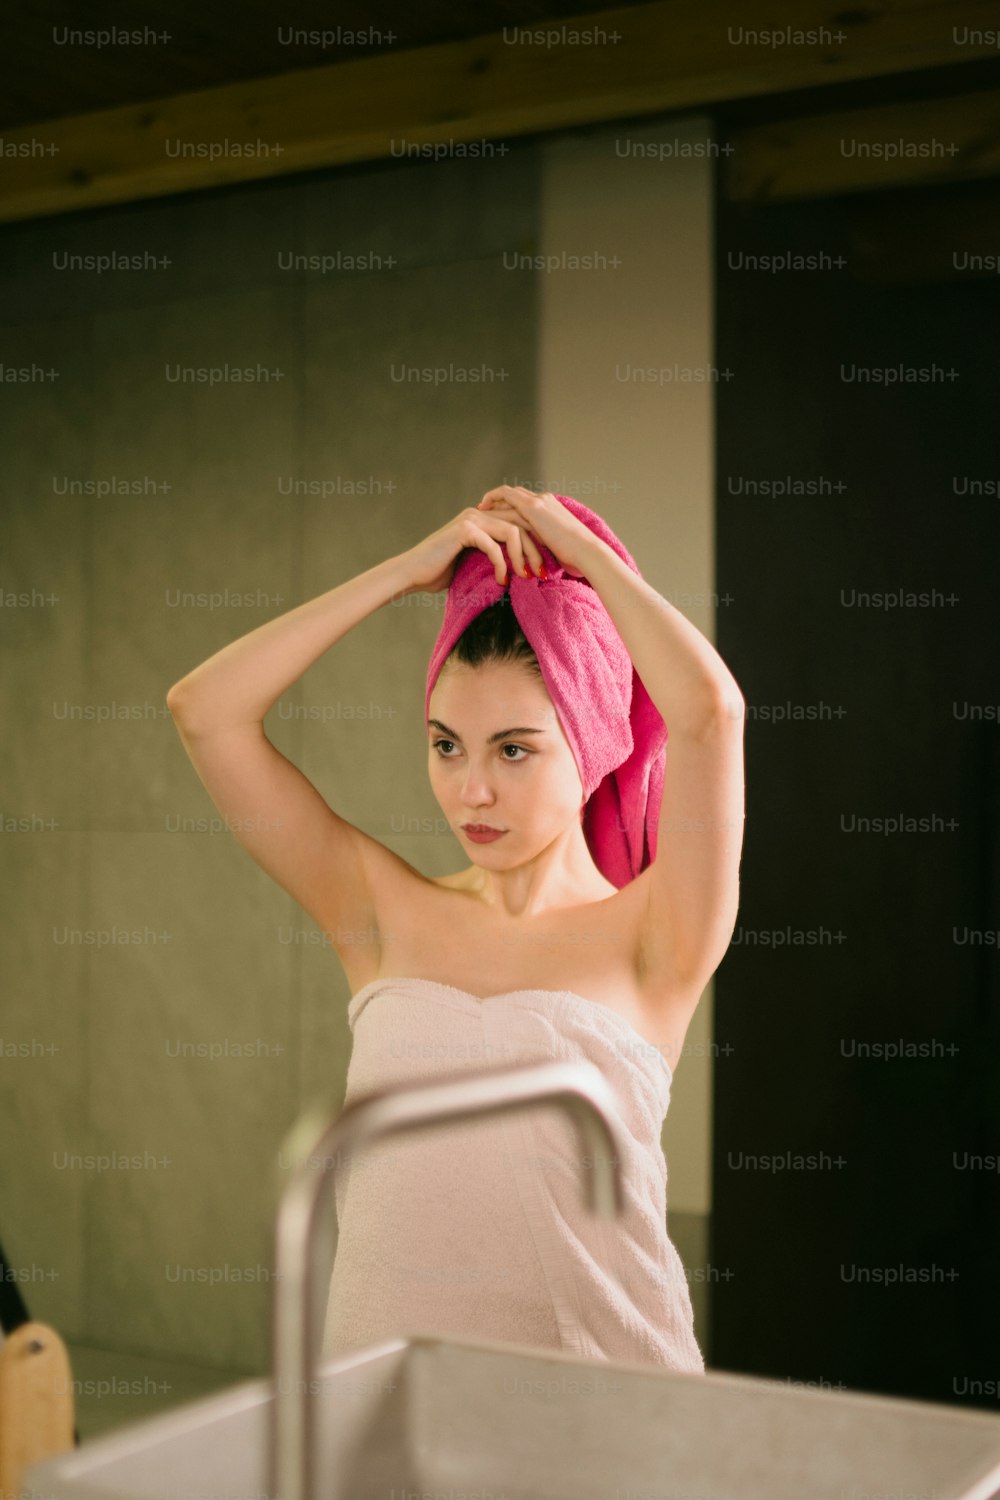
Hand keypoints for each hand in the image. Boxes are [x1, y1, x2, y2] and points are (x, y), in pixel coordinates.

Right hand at [399, 502, 549, 593]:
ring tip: (526, 577)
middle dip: (536, 550)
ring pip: (513, 531)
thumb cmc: (439, 572)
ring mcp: (471, 519)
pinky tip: (502, 581)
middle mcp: (479, 513)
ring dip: (523, 556)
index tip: (543, 568)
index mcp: (483, 518)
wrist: (412, 573)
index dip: (536, 543)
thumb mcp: (472, 562)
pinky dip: (502, 566)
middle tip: (543, 574)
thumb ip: (492, 557)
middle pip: (523, 523)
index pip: (521, 522)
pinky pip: (494, 546)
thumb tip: (519, 571)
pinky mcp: (465, 530)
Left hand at [476, 487, 601, 578]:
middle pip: (516, 495)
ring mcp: (539, 501)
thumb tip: (538, 562)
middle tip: (484, 510)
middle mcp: (545, 500)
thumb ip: (546, 548)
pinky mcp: (533, 506)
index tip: (498, 516)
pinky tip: (483, 507)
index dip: (511, 508)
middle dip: (499, 501)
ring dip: (494, 499)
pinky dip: (493, 498)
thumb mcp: (558, 549)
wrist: (586, 552)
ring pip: (510, 493)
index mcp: (553, 509)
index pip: (527, 503)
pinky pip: (506, 495)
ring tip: (480, 509)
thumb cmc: (577, 558)